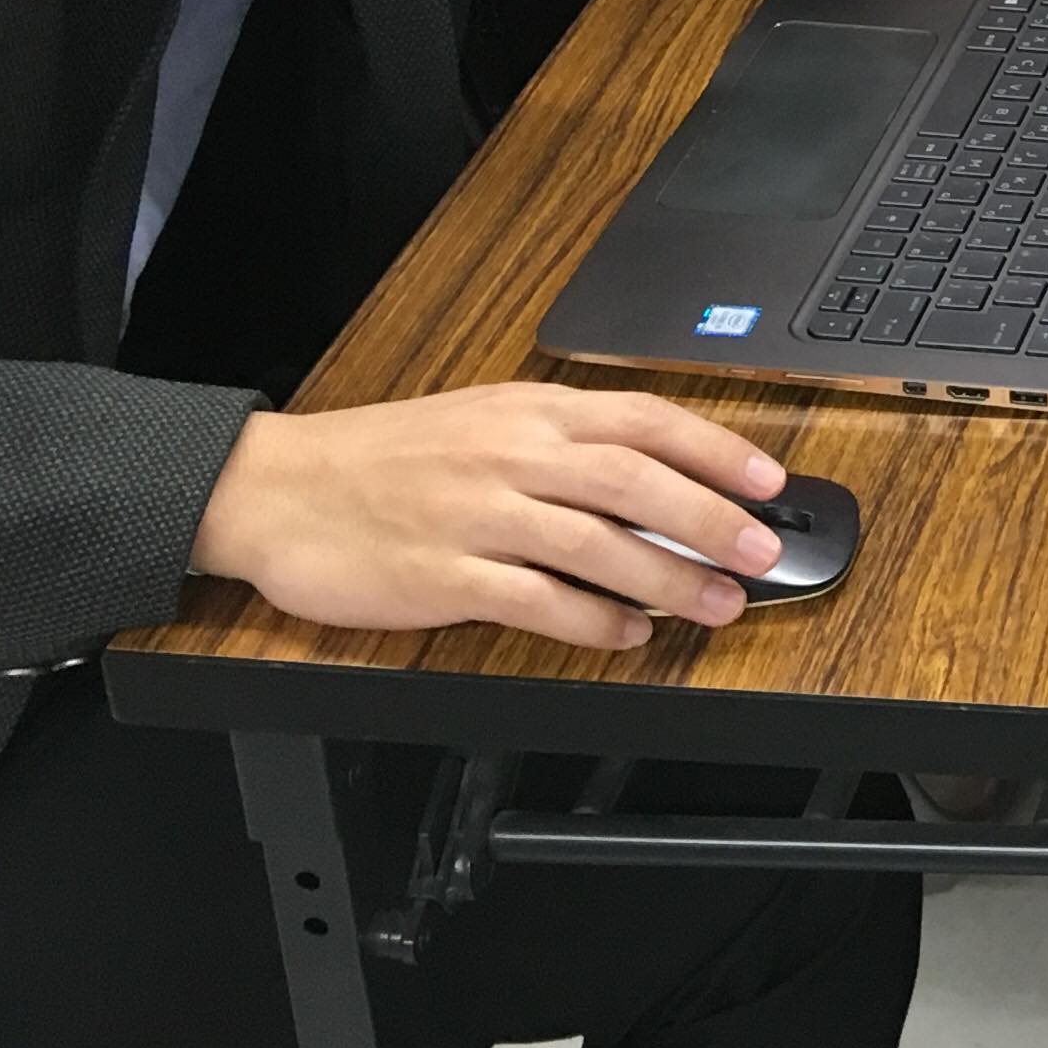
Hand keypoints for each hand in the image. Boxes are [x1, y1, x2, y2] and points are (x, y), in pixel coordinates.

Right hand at [188, 382, 789, 652]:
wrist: (278, 488)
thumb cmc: (386, 458)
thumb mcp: (483, 420)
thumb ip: (563, 442)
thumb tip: (656, 471)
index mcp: (529, 413)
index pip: (646, 421)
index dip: (716, 451)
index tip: (768, 480)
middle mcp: (512, 457)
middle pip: (637, 483)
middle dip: (713, 519)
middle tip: (763, 552)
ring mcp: (479, 517)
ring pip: (598, 546)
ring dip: (669, 580)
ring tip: (716, 605)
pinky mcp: (446, 576)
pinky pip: (538, 602)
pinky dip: (593, 622)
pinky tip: (629, 635)